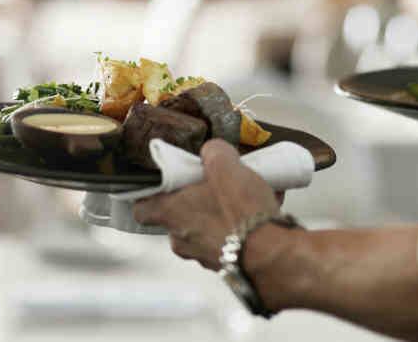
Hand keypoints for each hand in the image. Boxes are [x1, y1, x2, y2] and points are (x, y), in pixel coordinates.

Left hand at [133, 139, 281, 269]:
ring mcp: (205, 256)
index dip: (150, 195)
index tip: (164, 184)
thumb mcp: (225, 165)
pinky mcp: (230, 265)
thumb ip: (213, 152)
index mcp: (171, 214)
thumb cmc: (241, 212)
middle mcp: (182, 240)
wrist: (274, 255)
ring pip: (209, 227)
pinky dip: (243, 227)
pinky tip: (265, 208)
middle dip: (199, 198)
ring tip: (250, 193)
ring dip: (224, 212)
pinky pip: (232, 240)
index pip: (142, 209)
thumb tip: (213, 152)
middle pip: (181, 214)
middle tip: (217, 183)